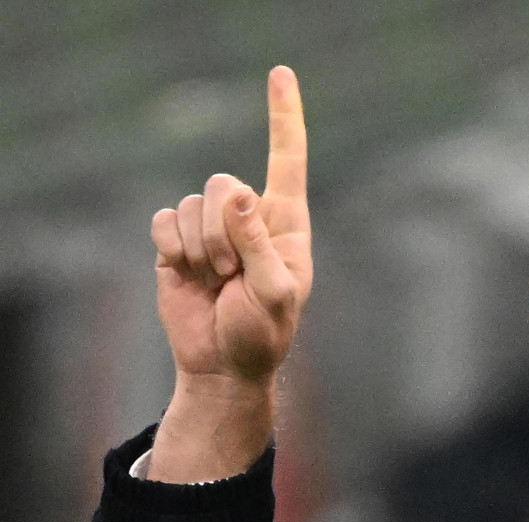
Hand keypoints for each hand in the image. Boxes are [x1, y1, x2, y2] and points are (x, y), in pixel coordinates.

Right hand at [150, 65, 309, 386]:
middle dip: (222, 230)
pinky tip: (188, 274)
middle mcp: (249, 217)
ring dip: (200, 247)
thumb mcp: (274, 292)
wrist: (222, 364)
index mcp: (285, 222)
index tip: (280, 73)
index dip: (283, 116)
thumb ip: (259, 242)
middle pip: (224, 183)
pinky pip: (164, 219)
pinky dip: (173, 247)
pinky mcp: (176, 242)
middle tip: (231, 273)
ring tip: (214, 281)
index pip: (287, 159)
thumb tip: (238, 190)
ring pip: (192, 203)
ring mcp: (211, 228)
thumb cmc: (262, 333)